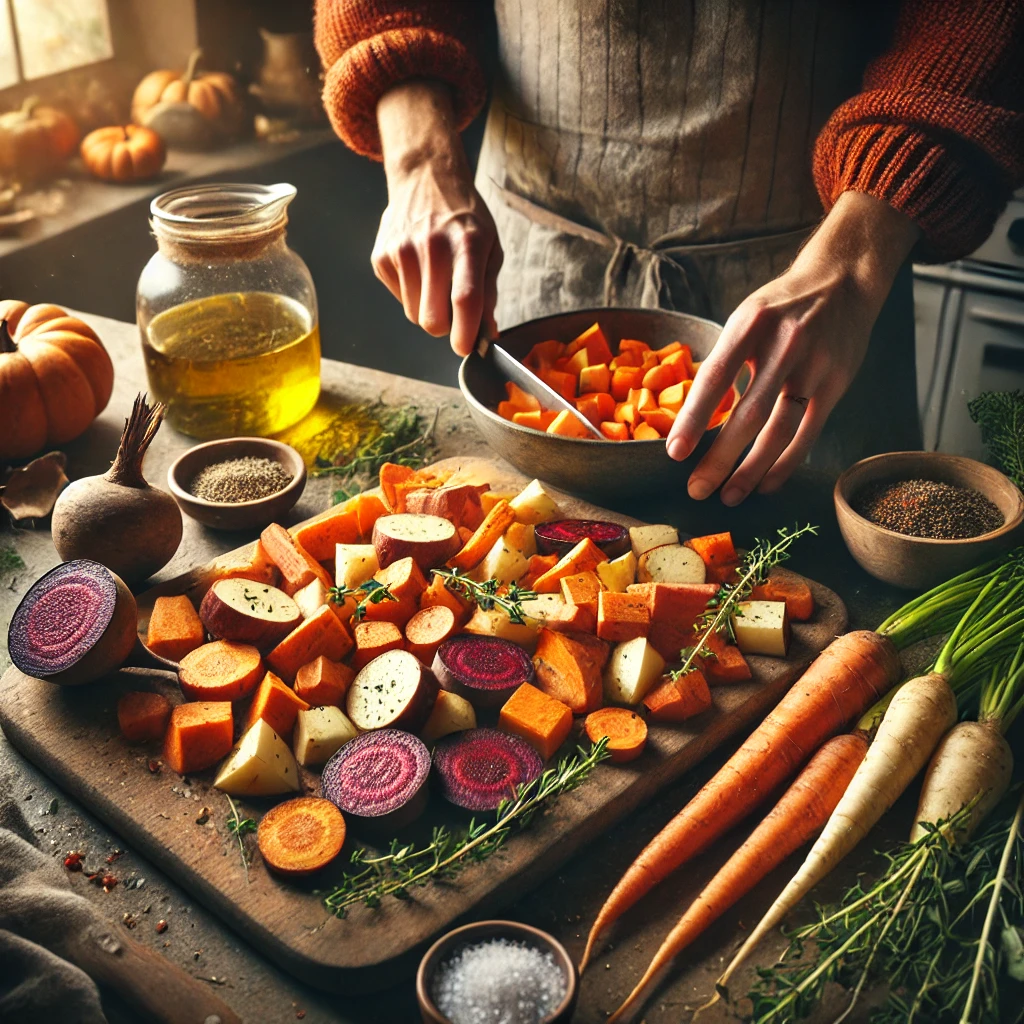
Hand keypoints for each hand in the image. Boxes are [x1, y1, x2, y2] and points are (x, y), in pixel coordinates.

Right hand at [375, 81, 501, 355]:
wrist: (425, 178)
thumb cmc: (464, 217)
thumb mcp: (490, 246)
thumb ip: (489, 291)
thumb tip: (487, 334)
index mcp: (467, 244)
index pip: (465, 299)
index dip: (465, 333)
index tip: (466, 349)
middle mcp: (432, 246)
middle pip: (432, 319)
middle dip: (445, 328)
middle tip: (453, 314)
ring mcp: (401, 251)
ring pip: (414, 315)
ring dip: (427, 309)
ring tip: (436, 280)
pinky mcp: (381, 257)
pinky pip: (399, 299)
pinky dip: (411, 294)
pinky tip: (418, 269)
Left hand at [666, 192, 918, 502]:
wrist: (843, 280)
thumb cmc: (781, 306)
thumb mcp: (746, 318)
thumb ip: (725, 360)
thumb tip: (697, 415)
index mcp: (750, 325)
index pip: (716, 378)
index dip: (693, 419)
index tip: (674, 453)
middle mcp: (784, 346)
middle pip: (749, 414)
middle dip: (720, 458)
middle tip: (696, 489)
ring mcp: (814, 367)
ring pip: (780, 430)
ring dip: (752, 470)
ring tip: (729, 496)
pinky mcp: (837, 384)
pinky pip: (808, 433)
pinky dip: (785, 463)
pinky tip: (766, 484)